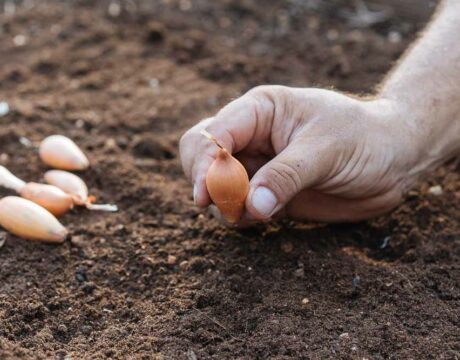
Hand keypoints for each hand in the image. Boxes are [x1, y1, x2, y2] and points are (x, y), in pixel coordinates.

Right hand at [180, 85, 420, 223]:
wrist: (392, 161)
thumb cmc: (364, 140)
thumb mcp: (326, 151)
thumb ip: (286, 176)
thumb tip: (251, 206)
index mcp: (259, 110)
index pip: (213, 132)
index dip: (204, 163)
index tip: (206, 195)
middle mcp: (250, 136)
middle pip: (200, 155)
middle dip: (206, 182)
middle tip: (225, 207)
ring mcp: (256, 164)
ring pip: (214, 184)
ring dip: (222, 204)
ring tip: (249, 214)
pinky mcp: (265, 192)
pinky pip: (235, 205)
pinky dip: (238, 216)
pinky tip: (259, 218)